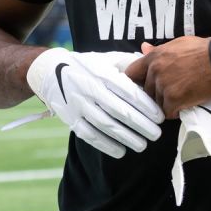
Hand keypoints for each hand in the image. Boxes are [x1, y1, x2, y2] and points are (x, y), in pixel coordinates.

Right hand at [26, 48, 163, 157]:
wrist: (51, 71)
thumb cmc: (87, 66)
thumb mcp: (106, 59)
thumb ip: (129, 64)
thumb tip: (154, 69)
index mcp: (101, 72)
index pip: (128, 91)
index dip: (146, 106)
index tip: (160, 117)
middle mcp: (89, 88)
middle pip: (119, 111)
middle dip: (141, 125)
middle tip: (156, 134)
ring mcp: (78, 105)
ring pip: (106, 125)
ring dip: (127, 137)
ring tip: (143, 145)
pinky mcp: (70, 118)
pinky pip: (90, 135)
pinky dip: (106, 145)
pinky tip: (121, 150)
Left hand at [124, 37, 210, 118]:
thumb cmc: (201, 50)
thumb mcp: (177, 45)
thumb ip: (158, 50)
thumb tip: (143, 47)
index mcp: (153, 57)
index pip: (131, 73)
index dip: (136, 82)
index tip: (143, 86)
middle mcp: (154, 71)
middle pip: (146, 91)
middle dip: (156, 93)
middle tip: (171, 92)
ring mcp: (163, 86)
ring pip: (157, 102)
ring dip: (167, 103)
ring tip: (181, 97)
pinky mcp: (174, 99)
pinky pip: (167, 112)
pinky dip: (175, 112)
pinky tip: (184, 105)